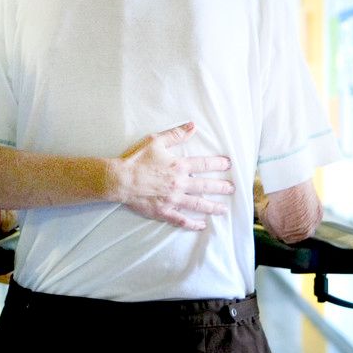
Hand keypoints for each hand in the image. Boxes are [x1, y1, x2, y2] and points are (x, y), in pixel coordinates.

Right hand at [115, 122, 232, 230]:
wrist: (120, 179)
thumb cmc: (136, 159)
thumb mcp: (155, 141)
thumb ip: (175, 135)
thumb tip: (192, 126)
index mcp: (179, 166)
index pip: (204, 164)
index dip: (218, 163)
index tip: (228, 164)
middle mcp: (179, 183)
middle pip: (206, 186)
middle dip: (221, 187)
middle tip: (232, 189)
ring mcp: (173, 199)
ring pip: (198, 204)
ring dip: (212, 207)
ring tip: (224, 210)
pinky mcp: (164, 211)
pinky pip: (181, 220)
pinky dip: (192, 224)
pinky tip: (202, 225)